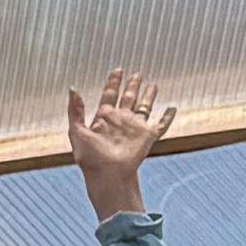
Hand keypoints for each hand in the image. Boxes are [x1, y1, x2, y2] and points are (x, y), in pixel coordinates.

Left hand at [66, 69, 175, 214]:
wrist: (107, 174)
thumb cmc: (90, 157)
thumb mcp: (77, 131)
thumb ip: (75, 110)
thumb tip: (72, 89)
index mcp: (104, 118)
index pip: (109, 95)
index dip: (113, 82)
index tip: (118, 70)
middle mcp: (120, 121)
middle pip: (128, 98)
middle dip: (132, 86)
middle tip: (136, 74)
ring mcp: (135, 128)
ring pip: (144, 107)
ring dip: (149, 96)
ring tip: (153, 85)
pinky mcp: (147, 137)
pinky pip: (161, 124)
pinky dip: (167, 117)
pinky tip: (172, 108)